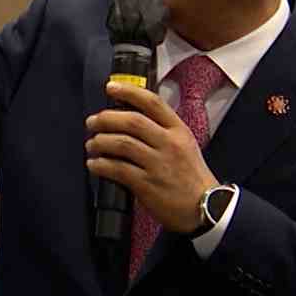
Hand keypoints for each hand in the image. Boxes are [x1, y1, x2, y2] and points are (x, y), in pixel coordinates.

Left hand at [85, 82, 219, 234]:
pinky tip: (94, 164)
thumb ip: (161, 131)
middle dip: (106, 119)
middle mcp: (169, 144)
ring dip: (99, 142)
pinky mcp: (147, 184)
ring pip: (121, 143)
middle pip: (132, 121)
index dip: (129, 91)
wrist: (205, 208)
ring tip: (91, 145)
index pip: (153, 103)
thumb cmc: (190, 176)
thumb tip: (127, 119)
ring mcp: (158, 164)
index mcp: (179, 131)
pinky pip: (117, 169)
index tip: (110, 87)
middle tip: (91, 122)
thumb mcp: (184, 145)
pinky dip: (100, 165)